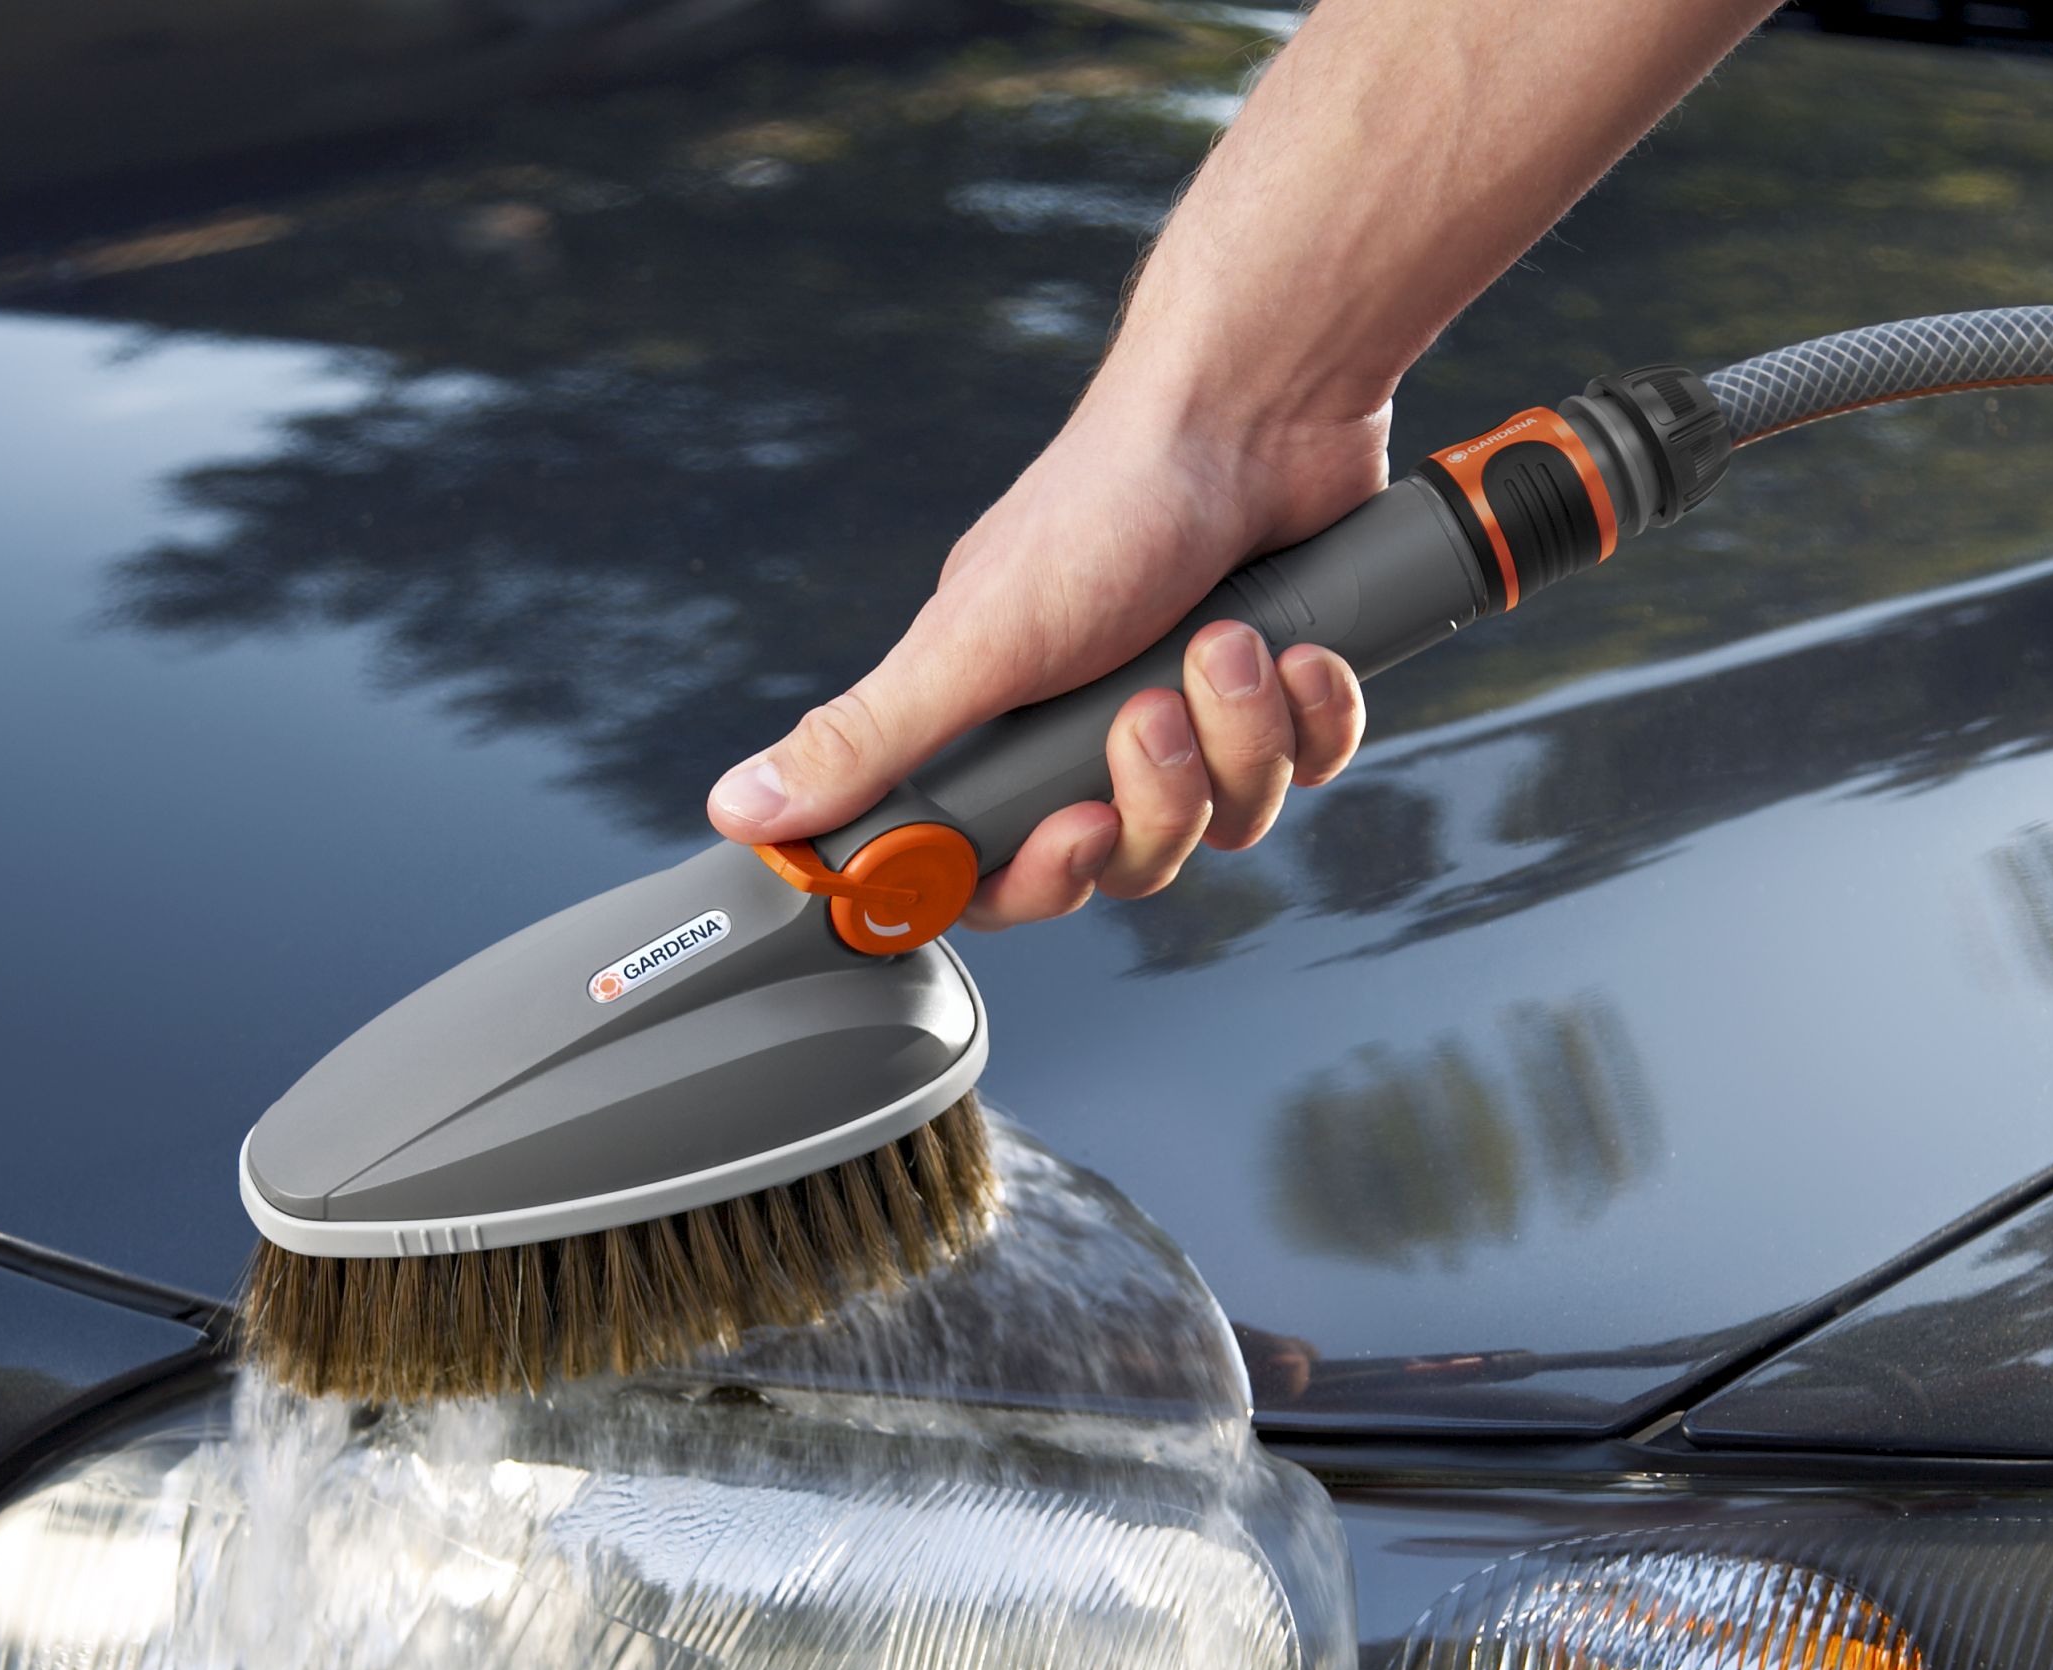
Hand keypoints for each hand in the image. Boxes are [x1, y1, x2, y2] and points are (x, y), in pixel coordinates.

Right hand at [702, 374, 1377, 928]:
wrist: (1259, 408)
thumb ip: (865, 739)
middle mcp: (1096, 727)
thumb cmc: (1109, 503)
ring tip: (1228, 641)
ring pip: (1231, 816)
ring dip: (1241, 736)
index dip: (1042, 879)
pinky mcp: (1283, 690)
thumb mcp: (971, 639)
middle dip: (1160, 797)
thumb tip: (737, 809)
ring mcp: (1198, 711)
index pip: (1004, 871)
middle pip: (1132, 861)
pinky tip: (1300, 645)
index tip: (1073, 834)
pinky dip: (1314, 712)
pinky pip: (1310, 764)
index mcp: (1005, 726)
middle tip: (1151, 707)